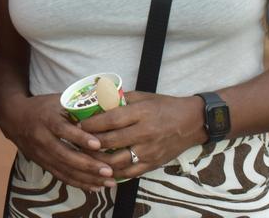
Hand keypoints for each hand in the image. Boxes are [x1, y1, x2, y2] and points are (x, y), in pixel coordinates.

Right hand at [0, 93, 112, 190]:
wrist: (14, 118)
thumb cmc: (41, 107)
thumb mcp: (56, 101)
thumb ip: (76, 105)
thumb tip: (104, 108)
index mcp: (46, 119)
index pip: (63, 130)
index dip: (80, 138)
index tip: (97, 144)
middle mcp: (42, 138)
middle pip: (65, 155)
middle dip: (88, 165)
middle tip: (109, 171)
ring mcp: (41, 154)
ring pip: (64, 170)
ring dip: (87, 178)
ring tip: (108, 183)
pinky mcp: (42, 164)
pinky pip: (61, 176)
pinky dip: (78, 183)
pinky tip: (95, 187)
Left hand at [78, 91, 204, 179]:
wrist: (191, 122)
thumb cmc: (165, 106)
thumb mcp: (143, 96)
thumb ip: (121, 99)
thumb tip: (98, 101)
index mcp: (141, 113)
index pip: (111, 120)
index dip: (92, 124)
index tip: (79, 125)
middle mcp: (145, 133)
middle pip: (111, 141)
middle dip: (91, 142)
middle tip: (77, 140)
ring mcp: (149, 151)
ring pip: (117, 161)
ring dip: (99, 160)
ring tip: (86, 155)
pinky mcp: (153, 164)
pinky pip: (129, 172)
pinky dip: (114, 172)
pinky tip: (103, 168)